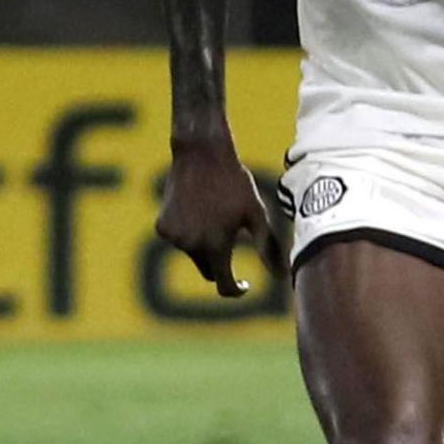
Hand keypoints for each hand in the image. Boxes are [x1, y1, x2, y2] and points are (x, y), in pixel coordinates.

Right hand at [156, 139, 272, 297]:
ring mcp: (174, 237)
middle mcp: (192, 246)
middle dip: (220, 262)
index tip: (244, 284)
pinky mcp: (162, 228)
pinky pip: (179, 240)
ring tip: (213, 213)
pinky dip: (187, 233)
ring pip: (193, 255)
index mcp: (216, 246)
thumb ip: (267, 247)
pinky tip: (196, 209)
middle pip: (208, 271)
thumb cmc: (234, 183)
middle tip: (230, 237)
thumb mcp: (255, 213)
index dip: (236, 289)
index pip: (224, 285)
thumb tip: (281, 276)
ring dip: (203, 245)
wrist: (201, 154)